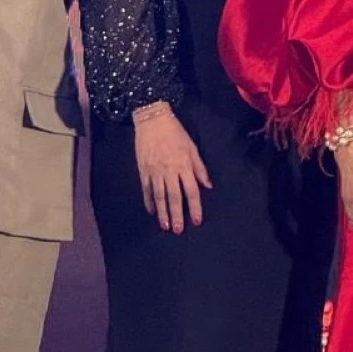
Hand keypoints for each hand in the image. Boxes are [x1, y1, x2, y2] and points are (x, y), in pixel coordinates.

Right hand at [133, 108, 211, 232]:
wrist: (153, 121)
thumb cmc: (176, 133)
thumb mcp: (192, 147)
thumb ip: (199, 168)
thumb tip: (208, 185)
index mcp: (184, 165)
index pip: (191, 190)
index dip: (194, 206)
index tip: (196, 220)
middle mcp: (169, 170)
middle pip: (174, 197)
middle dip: (177, 215)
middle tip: (179, 230)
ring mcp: (155, 171)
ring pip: (159, 196)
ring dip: (163, 213)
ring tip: (166, 226)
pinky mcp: (144, 170)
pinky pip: (147, 190)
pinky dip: (149, 202)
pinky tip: (152, 212)